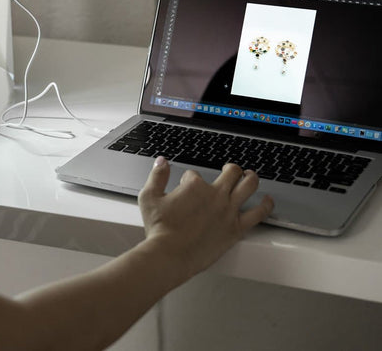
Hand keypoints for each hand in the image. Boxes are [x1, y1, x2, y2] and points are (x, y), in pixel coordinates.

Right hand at [138, 156, 273, 279]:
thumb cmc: (159, 229)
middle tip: (230, 171)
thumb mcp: (149, 197)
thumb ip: (157, 175)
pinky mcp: (236, 228)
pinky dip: (266, 205)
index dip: (189, 181)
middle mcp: (215, 194)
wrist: (170, 254)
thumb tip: (162, 161)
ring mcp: (228, 210)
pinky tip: (268, 201)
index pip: (195, 175)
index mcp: (194, 186)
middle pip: (231, 172)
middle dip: (230, 169)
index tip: (185, 189)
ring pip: (249, 186)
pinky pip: (259, 213)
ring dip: (251, 178)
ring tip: (251, 177)